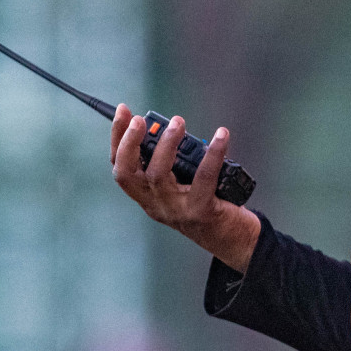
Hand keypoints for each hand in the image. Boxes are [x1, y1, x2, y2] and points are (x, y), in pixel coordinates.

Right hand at [110, 103, 259, 269]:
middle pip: (127, 174)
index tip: (123, 111)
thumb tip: (171, 127)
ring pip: (159, 175)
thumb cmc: (207, 205)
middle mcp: (155, 205)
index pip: (121, 167)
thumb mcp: (182, 185)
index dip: (117, 138)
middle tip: (140, 120)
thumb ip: (173, 163)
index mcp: (147, 197)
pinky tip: (221, 136)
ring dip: (167, 144)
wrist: (232, 240)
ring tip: (178, 123)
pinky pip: (204, 177)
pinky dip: (213, 153)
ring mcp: (176, 210)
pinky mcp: (201, 211)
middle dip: (128, 143)